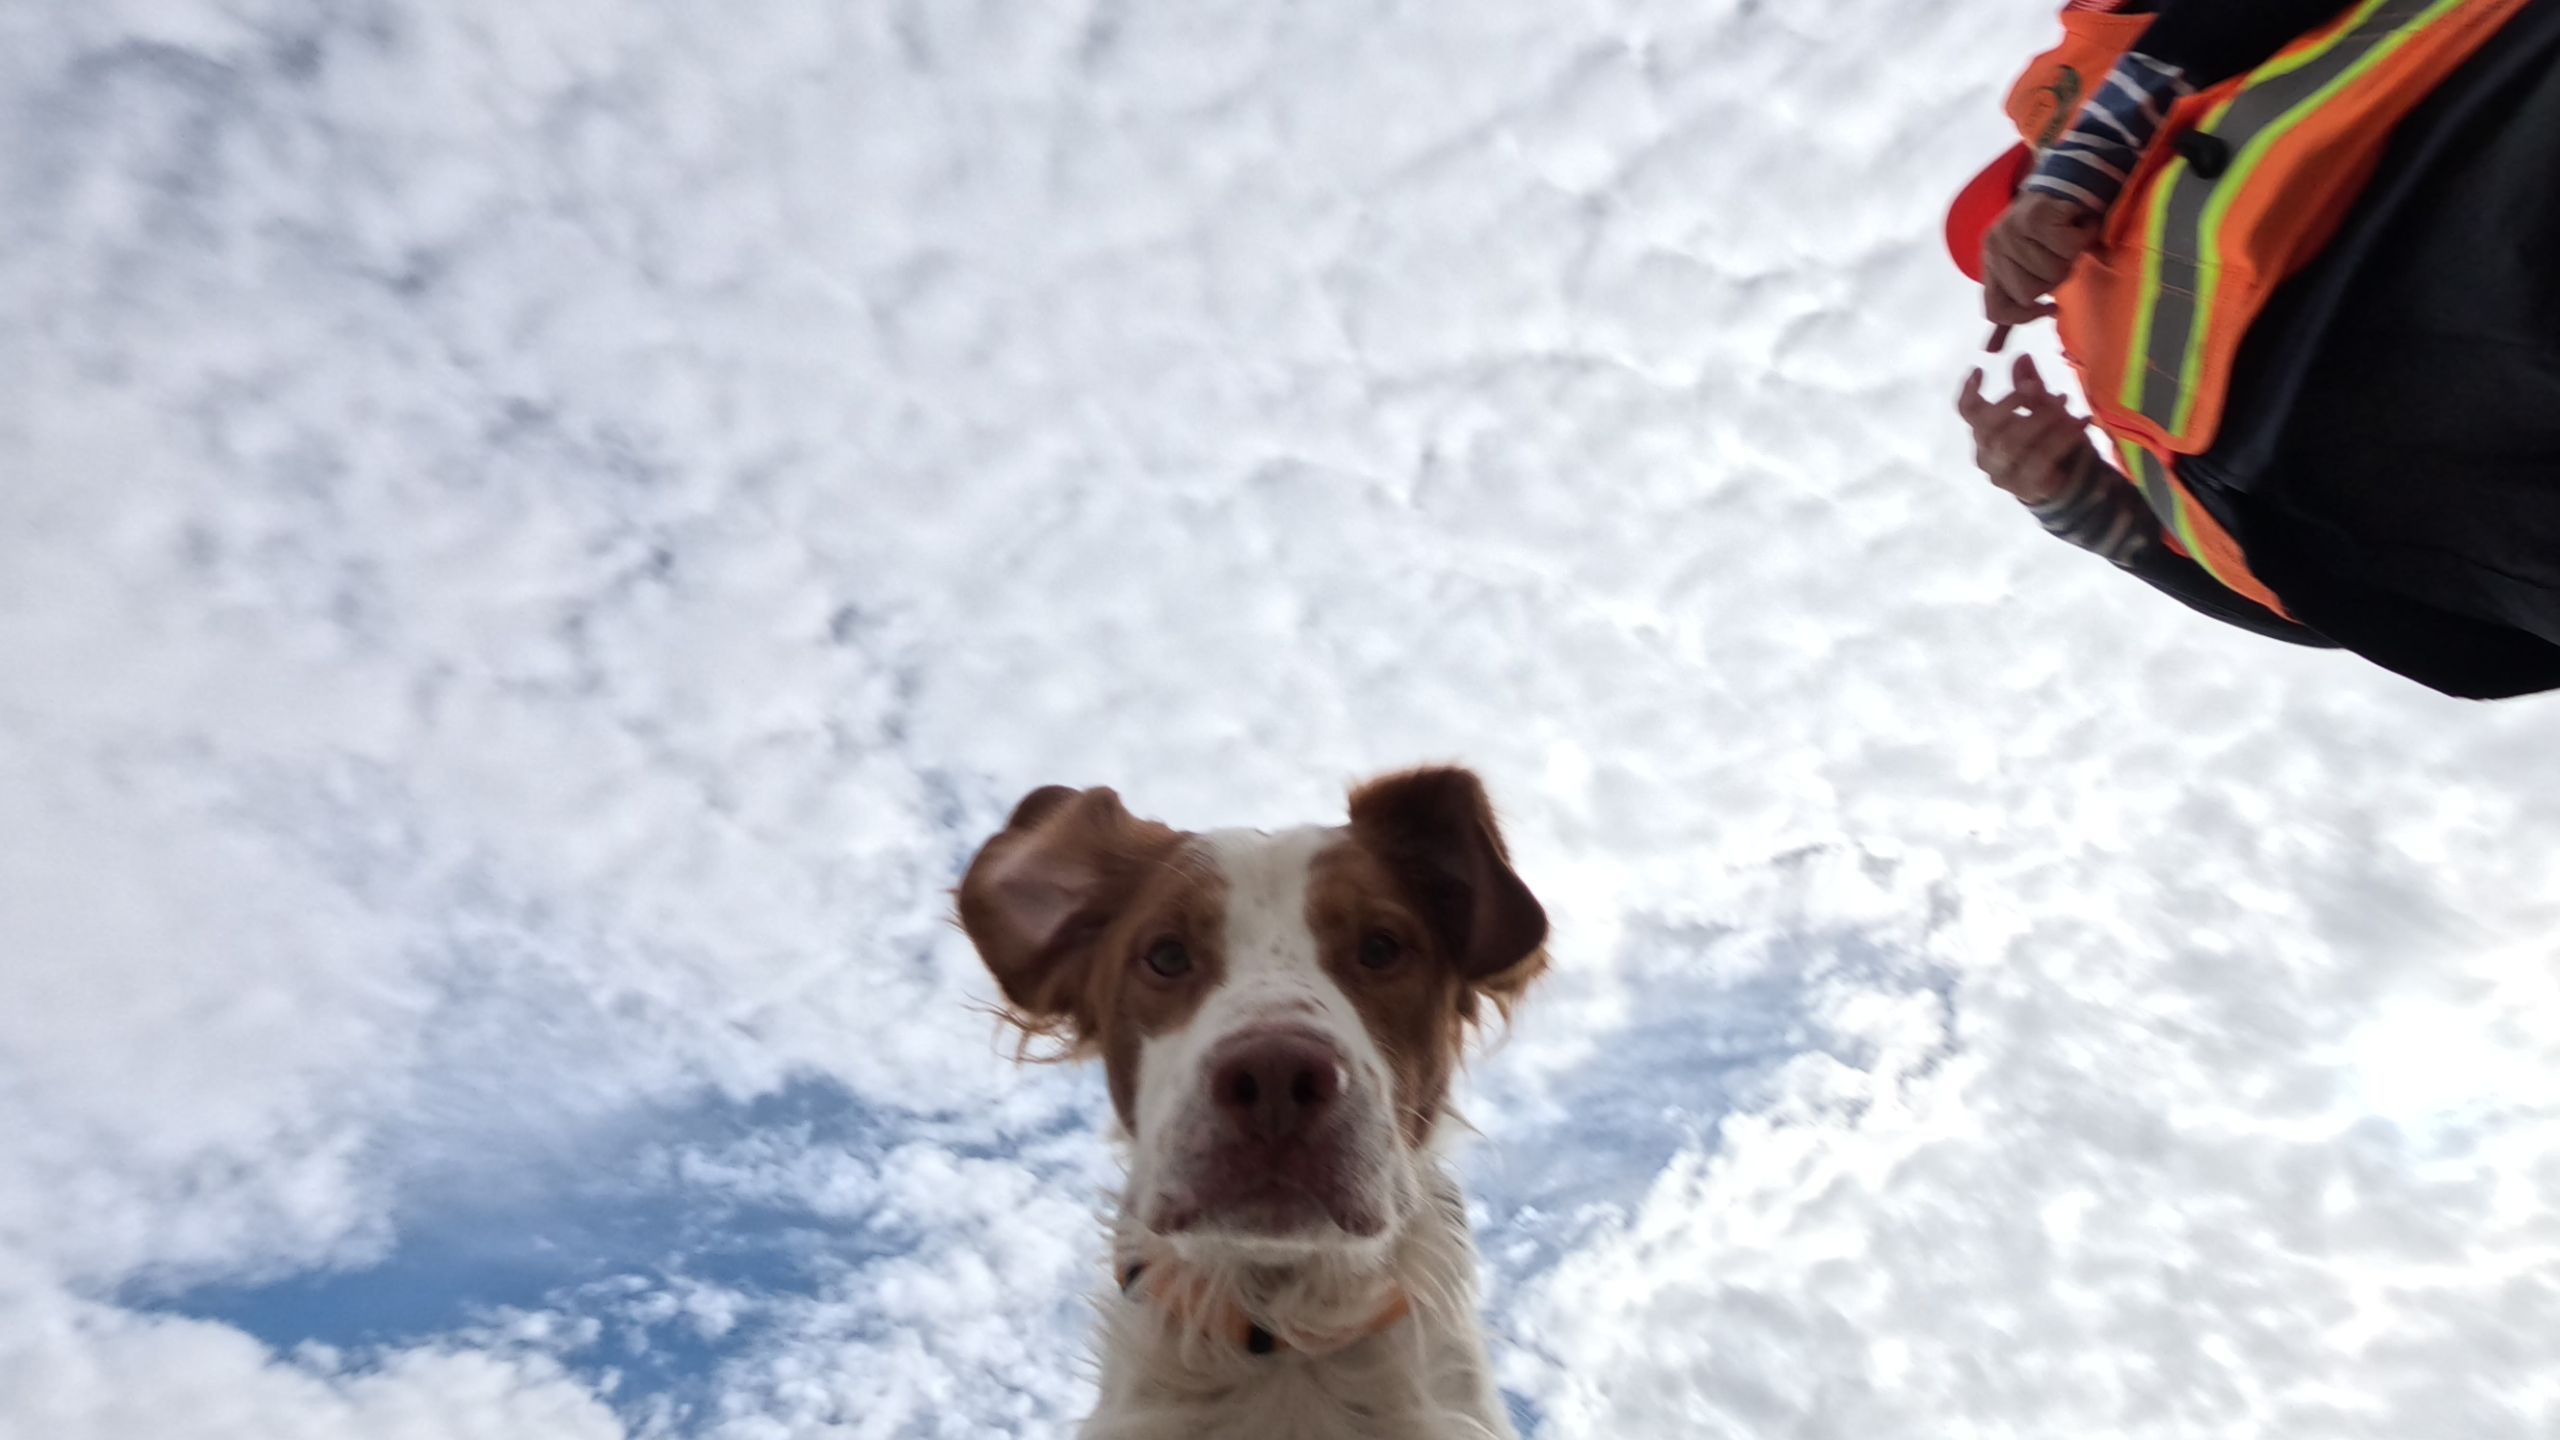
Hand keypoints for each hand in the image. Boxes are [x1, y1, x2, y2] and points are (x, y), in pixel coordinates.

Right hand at [1956, 355, 2096, 505]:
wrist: (2072, 481)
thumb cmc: (2050, 440)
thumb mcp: (2042, 409)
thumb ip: (2029, 387)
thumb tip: (2022, 356)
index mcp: (1984, 433)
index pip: (1967, 412)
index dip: (1968, 392)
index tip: (1980, 370)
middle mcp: (1986, 455)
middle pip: (1988, 427)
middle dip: (2013, 402)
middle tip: (2038, 386)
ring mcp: (2003, 475)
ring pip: (2012, 444)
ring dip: (2041, 419)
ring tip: (2065, 402)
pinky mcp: (2025, 488)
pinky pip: (2040, 460)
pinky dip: (2063, 438)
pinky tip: (2081, 423)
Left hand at [1980, 193, 2097, 324]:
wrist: (2070, 180)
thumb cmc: (2052, 232)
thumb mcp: (2028, 271)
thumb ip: (2013, 308)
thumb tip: (1990, 351)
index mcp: (1990, 265)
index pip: (1995, 311)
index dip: (2025, 316)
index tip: (2050, 306)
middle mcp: (1993, 248)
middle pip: (2029, 294)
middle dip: (2057, 277)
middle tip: (2063, 254)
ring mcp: (2010, 231)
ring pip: (2051, 271)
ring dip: (2072, 255)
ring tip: (2070, 235)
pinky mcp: (2033, 215)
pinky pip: (2067, 247)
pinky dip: (2084, 236)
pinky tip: (2079, 222)